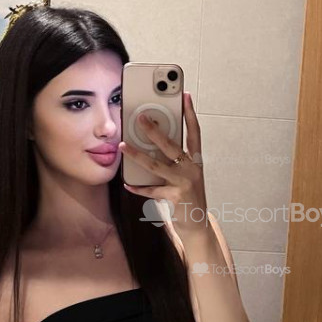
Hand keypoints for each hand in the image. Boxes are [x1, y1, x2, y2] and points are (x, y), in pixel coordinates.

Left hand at [119, 92, 208, 237]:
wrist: (197, 225)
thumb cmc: (188, 196)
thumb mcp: (185, 174)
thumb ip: (173, 160)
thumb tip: (152, 141)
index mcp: (196, 160)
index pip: (195, 132)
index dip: (190, 114)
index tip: (185, 96)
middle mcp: (192, 169)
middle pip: (172, 145)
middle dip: (155, 130)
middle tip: (141, 117)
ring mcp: (185, 183)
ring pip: (156, 166)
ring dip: (137, 155)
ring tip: (123, 146)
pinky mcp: (176, 197)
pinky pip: (152, 190)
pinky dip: (139, 188)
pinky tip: (127, 184)